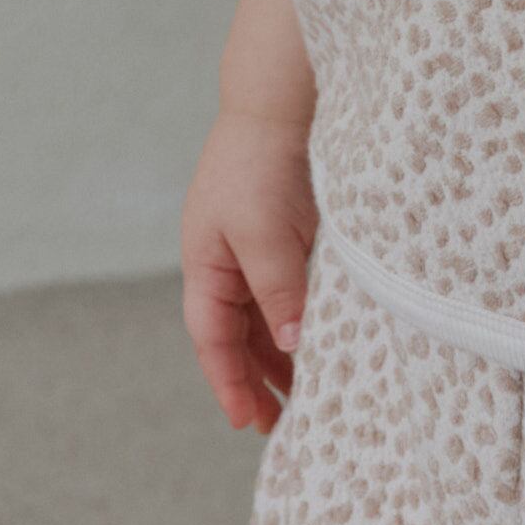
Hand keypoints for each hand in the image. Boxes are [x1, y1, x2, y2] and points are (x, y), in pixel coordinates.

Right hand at [183, 104, 315, 432]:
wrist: (281, 101)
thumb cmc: (262, 164)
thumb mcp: (266, 236)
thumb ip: (277, 294)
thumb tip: (290, 348)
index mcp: (205, 262)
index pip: (212, 337)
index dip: (228, 381)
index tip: (247, 422)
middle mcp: (224, 260)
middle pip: (235, 334)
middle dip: (254, 379)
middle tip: (279, 424)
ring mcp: (253, 246)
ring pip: (261, 316)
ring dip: (278, 354)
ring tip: (305, 392)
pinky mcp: (283, 234)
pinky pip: (285, 292)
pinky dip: (298, 320)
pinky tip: (319, 339)